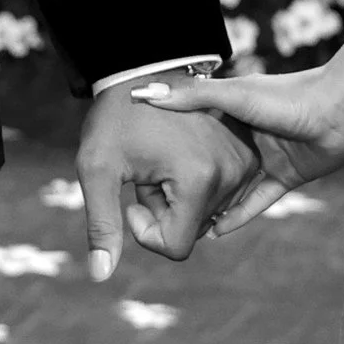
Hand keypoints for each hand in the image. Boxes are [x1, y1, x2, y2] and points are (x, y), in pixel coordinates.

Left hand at [73, 83, 258, 281]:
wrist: (141, 68)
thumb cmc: (114, 118)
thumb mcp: (98, 170)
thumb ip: (101, 225)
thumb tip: (100, 276)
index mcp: (198, 180)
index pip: (176, 246)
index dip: (145, 230)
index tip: (131, 196)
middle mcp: (230, 173)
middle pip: (192, 229)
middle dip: (164, 210)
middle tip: (145, 171)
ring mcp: (242, 163)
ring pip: (206, 213)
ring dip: (178, 197)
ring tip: (161, 159)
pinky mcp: (245, 154)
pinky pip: (218, 194)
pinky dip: (195, 186)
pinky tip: (176, 159)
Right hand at [136, 11, 343, 234]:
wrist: (341, 108)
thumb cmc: (288, 96)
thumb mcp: (234, 94)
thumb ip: (193, 96)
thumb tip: (147, 93)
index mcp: (235, 111)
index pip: (197, 129)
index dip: (173, 142)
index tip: (146, 158)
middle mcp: (249, 136)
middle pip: (213, 162)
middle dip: (189, 181)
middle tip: (159, 201)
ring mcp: (269, 157)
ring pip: (233, 186)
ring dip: (211, 203)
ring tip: (182, 221)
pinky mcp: (287, 177)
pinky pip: (256, 202)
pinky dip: (237, 216)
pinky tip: (214, 231)